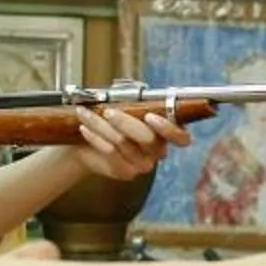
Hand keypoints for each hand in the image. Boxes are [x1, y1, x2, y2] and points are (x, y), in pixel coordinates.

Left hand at [71, 105, 186, 181]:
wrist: (89, 142)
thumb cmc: (111, 120)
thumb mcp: (125, 103)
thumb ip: (134, 97)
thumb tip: (136, 92)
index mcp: (166, 132)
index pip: (181, 137)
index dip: (169, 128)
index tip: (150, 117)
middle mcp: (158, 151)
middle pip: (149, 139)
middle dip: (125, 122)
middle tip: (107, 111)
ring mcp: (143, 164)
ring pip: (124, 143)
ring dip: (101, 125)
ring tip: (84, 113)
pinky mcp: (126, 172)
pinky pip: (111, 153)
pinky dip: (96, 137)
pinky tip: (85, 128)